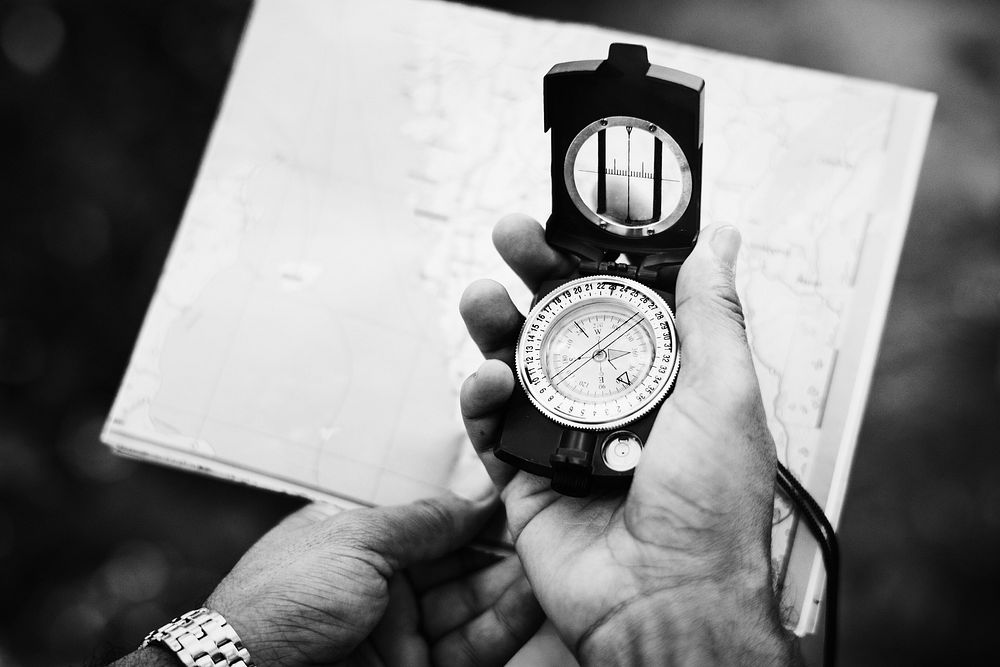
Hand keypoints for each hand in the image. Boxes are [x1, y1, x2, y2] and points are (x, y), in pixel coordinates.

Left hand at [203, 492, 543, 665]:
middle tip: (548, 534)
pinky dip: (504, 627)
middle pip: (459, 567)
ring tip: (553, 565)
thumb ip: (423, 522)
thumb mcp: (355, 540)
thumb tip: (473, 497)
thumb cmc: (278, 604)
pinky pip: (470, 647)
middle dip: (503, 552)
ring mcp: (399, 634)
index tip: (520, 505)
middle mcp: (382, 589)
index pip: (434, 527)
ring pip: (471, 607)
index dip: (477, 517)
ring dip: (512, 588)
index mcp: (360, 545)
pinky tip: (533, 603)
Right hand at [459, 215, 797, 664]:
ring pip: (516, 364)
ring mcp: (563, 437)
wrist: (666, 602)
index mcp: (662, 377)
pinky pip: (489, 426)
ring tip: (482, 297)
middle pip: (558, 321)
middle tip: (513, 236)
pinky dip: (480, 398)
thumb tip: (720, 245)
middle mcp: (610, 400)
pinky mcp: (525, 474)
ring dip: (493, 325)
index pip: (617, 299)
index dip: (591, 258)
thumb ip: (712, 314)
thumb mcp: (725, 394)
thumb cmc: (710, 512)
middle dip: (531, 274)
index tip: (571, 221)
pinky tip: (488, 380)